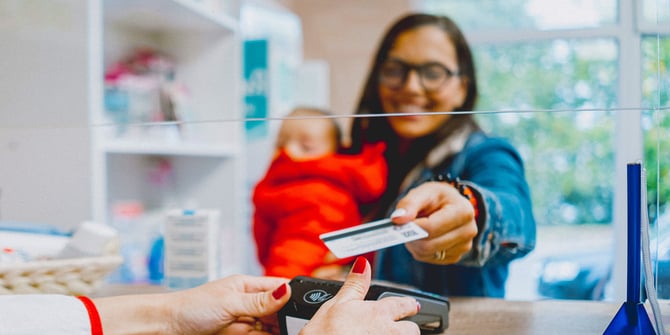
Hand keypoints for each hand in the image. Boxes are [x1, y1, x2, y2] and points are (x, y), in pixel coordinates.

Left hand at [170, 275, 289, 334]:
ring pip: (271, 327)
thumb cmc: (191, 307)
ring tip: (292, 332)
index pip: (279, 286)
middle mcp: (248, 302)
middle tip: (300, 326)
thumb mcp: (230, 302)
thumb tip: (287, 291)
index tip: (310, 304)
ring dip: (279, 330)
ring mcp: (244, 320)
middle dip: (288, 317)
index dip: (294, 294)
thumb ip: (260, 300)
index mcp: (247, 285)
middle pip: (278, 310)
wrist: (166, 327)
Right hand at [300, 257, 419, 334]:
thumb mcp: (335, 305)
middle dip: (406, 329)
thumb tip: (363, 263)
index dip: (408, 304)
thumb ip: (355, 285)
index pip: (404, 304)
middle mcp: (390, 332)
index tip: (411, 305)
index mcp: (378, 313)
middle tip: (391, 330)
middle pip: (412, 329)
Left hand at [391, 181, 477, 263]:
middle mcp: (468, 231)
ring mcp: (464, 246)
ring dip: (414, 243)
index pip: (431, 227)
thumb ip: (409, 204)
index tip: (399, 222)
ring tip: (415, 229)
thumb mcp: (423, 192)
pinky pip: (430, 259)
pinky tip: (423, 237)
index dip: (412, 227)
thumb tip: (397, 219)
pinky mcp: (456, 256)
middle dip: (412, 236)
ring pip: (427, 253)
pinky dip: (421, 250)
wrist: (449, 204)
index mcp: (463, 211)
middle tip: (405, 226)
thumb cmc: (436, 197)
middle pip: (429, 244)